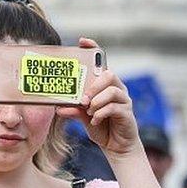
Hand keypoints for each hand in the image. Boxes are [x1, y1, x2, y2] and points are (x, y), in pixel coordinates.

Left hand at [56, 37, 139, 156]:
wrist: (115, 146)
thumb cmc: (100, 126)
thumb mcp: (82, 117)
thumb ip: (73, 109)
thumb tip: (58, 107)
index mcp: (104, 85)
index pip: (102, 62)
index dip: (94, 49)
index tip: (82, 41)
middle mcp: (117, 88)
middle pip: (109, 75)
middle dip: (94, 86)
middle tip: (83, 99)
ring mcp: (124, 100)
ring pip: (113, 91)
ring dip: (97, 101)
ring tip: (88, 111)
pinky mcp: (127, 112)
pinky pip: (115, 107)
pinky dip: (101, 113)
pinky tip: (94, 120)